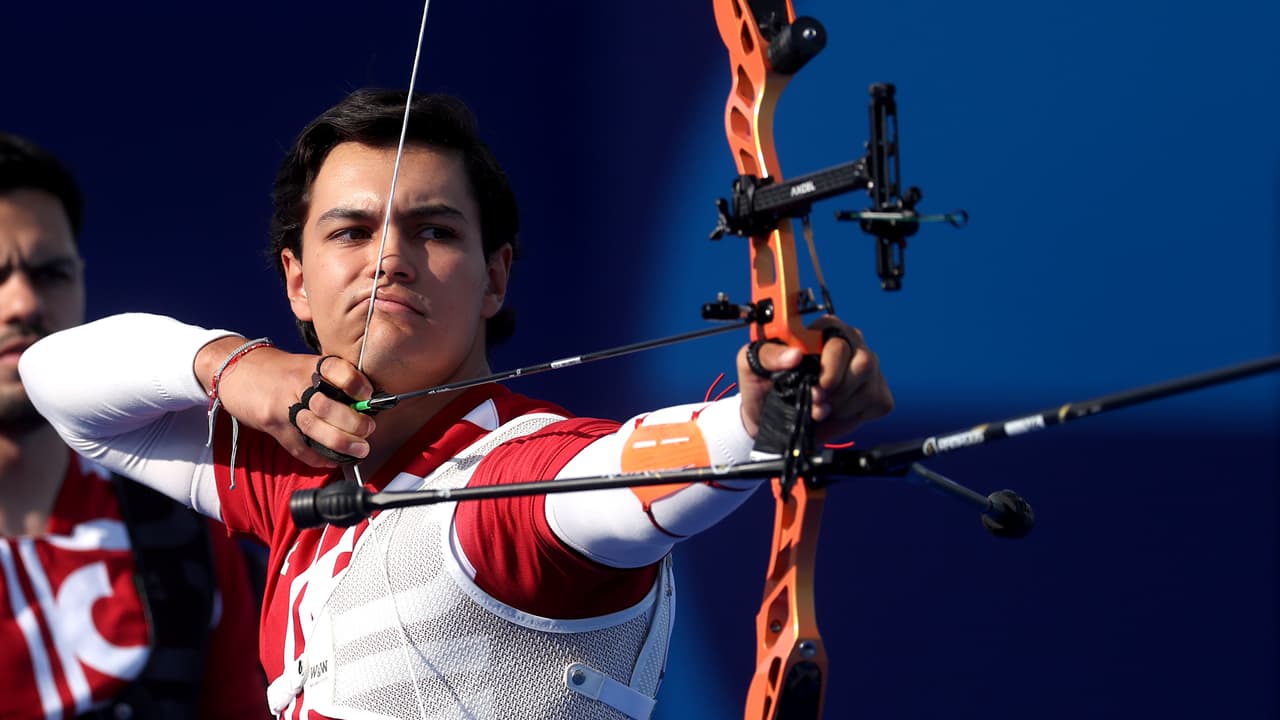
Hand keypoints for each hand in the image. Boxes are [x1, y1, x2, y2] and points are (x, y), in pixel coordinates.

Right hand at [198, 338, 375, 466]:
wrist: (236, 370)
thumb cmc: (280, 370)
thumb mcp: (306, 364)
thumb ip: (332, 380)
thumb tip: (367, 402)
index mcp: (310, 366)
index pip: (337, 370)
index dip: (356, 384)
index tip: (370, 395)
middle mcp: (297, 384)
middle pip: (327, 405)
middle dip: (353, 422)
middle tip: (368, 430)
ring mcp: (282, 405)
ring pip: (313, 427)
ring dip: (340, 442)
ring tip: (360, 450)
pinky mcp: (271, 424)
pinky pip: (296, 446)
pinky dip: (317, 457)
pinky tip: (332, 461)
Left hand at [736, 316, 892, 441]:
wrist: (767, 419)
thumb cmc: (762, 386)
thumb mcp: (752, 364)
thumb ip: (769, 354)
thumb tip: (794, 355)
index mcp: (821, 329)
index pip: (839, 339)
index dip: (830, 367)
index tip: (816, 386)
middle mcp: (848, 343)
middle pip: (863, 361)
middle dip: (837, 389)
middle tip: (816, 401)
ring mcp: (864, 366)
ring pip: (869, 383)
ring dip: (842, 404)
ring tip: (821, 408)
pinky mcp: (875, 390)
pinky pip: (878, 400)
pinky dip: (855, 413)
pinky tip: (837, 412)